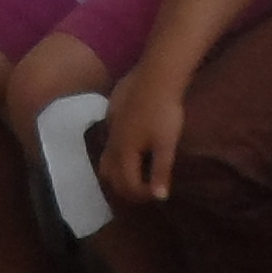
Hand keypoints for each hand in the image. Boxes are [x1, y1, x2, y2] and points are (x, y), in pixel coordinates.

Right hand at [103, 65, 189, 204]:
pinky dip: (116, 154)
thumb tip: (160, 197)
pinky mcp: (111, 114)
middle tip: (143, 190)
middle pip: (110, 175)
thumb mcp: (166, 143)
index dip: (141, 194)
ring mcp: (109, 128)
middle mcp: (112, 144)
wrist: (155, 75)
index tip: (157, 195)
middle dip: (125, 188)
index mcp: (124, 153)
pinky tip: (130, 147)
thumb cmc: (163, 111)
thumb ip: (160, 171)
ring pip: (105, 159)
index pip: (127, 184)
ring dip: (117, 172)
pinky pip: (108, 141)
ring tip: (133, 174)